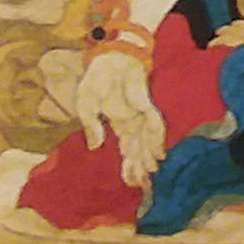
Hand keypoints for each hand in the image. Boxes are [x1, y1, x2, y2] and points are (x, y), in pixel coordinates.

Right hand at [76, 47, 166, 187]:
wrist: (109, 57)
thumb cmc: (98, 78)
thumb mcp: (85, 104)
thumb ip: (90, 125)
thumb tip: (95, 147)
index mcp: (118, 123)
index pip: (125, 149)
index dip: (128, 166)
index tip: (130, 182)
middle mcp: (131, 122)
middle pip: (138, 149)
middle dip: (140, 167)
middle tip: (145, 186)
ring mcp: (140, 113)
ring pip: (147, 140)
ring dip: (148, 157)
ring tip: (151, 173)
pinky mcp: (146, 103)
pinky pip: (153, 123)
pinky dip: (155, 139)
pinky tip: (157, 153)